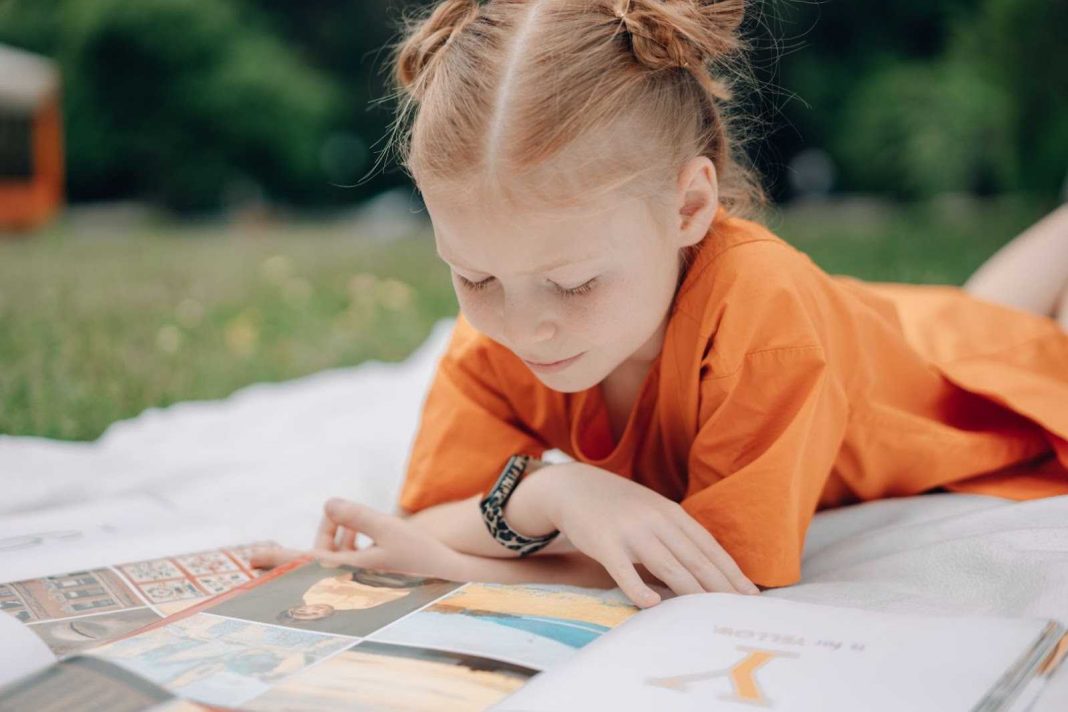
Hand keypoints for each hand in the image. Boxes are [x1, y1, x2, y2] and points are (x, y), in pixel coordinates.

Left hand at [250, 498, 463, 580]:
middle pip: (317, 553)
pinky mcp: (368, 575)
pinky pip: (347, 555)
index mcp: (344, 572)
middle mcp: (346, 579)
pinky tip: (364, 529)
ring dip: (340, 531)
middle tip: (338, 512)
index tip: (250, 557)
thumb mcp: (388, 529)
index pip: (300, 563)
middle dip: (327, 529)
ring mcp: (356, 579)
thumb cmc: (420, 556)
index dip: (274, 558)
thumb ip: (356, 515)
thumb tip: (328, 503)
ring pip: (333, 552)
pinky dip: (351, 539)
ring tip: (355, 519)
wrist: (448, 577)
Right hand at [533, 463, 759, 607]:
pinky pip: (623, 570)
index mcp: (670, 512)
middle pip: (694, 558)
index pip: (707, 545)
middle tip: (738, 610)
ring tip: (709, 614)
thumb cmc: (618, 505)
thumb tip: (705, 567)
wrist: (573, 487)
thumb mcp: (651, 510)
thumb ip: (675, 533)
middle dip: (720, 586)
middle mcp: (655, 520)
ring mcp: (630, 531)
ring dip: (691, 591)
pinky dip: (638, 587)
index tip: (749, 594)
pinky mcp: (603, 543)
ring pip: (667, 565)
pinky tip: (651, 604)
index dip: (730, 571)